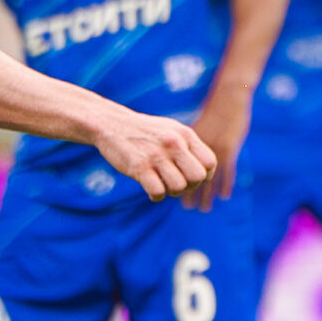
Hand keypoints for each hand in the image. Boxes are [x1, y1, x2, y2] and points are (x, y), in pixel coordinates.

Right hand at [95, 108, 214, 202]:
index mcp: (185, 135)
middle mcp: (173, 144)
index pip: (210, 162)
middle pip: (198, 177)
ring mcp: (156, 155)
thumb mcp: (172, 131)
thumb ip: (190, 147)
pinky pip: (158, 193)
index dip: (205, 175)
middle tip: (178, 183)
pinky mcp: (139, 167)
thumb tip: (208, 172)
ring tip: (162, 183)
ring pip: (178, 187)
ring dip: (171, 192)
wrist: (111, 124)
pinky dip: (156, 196)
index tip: (191, 176)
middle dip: (190, 186)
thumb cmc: (146, 132)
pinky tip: (150, 187)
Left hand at [187, 84, 250, 209]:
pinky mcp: (229, 147)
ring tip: (204, 209)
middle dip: (190, 192)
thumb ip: (191, 141)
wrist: (228, 96)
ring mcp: (214, 148)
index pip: (181, 167)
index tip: (175, 194)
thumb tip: (182, 154)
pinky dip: (225, 184)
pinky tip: (223, 196)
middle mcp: (199, 148)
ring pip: (208, 177)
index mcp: (189, 142)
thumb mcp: (201, 126)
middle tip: (187, 207)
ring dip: (207, 194)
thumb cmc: (215, 110)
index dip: (179, 181)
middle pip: (192, 174)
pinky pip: (227, 170)